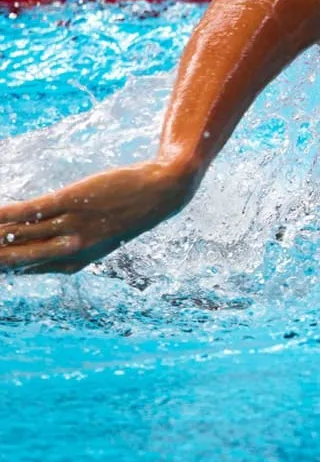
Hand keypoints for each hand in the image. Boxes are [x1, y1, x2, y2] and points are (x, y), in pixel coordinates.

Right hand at [0, 160, 196, 273]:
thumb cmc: (126, 214)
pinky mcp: (73, 202)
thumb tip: (30, 260)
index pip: (23, 269)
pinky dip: (5, 214)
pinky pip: (30, 211)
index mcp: (72, 263)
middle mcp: (69, 249)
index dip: (0, 267)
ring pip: (19, 234)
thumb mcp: (96, 241)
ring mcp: (70, 225)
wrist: (162, 192)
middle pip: (16, 256)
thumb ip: (62, 252)